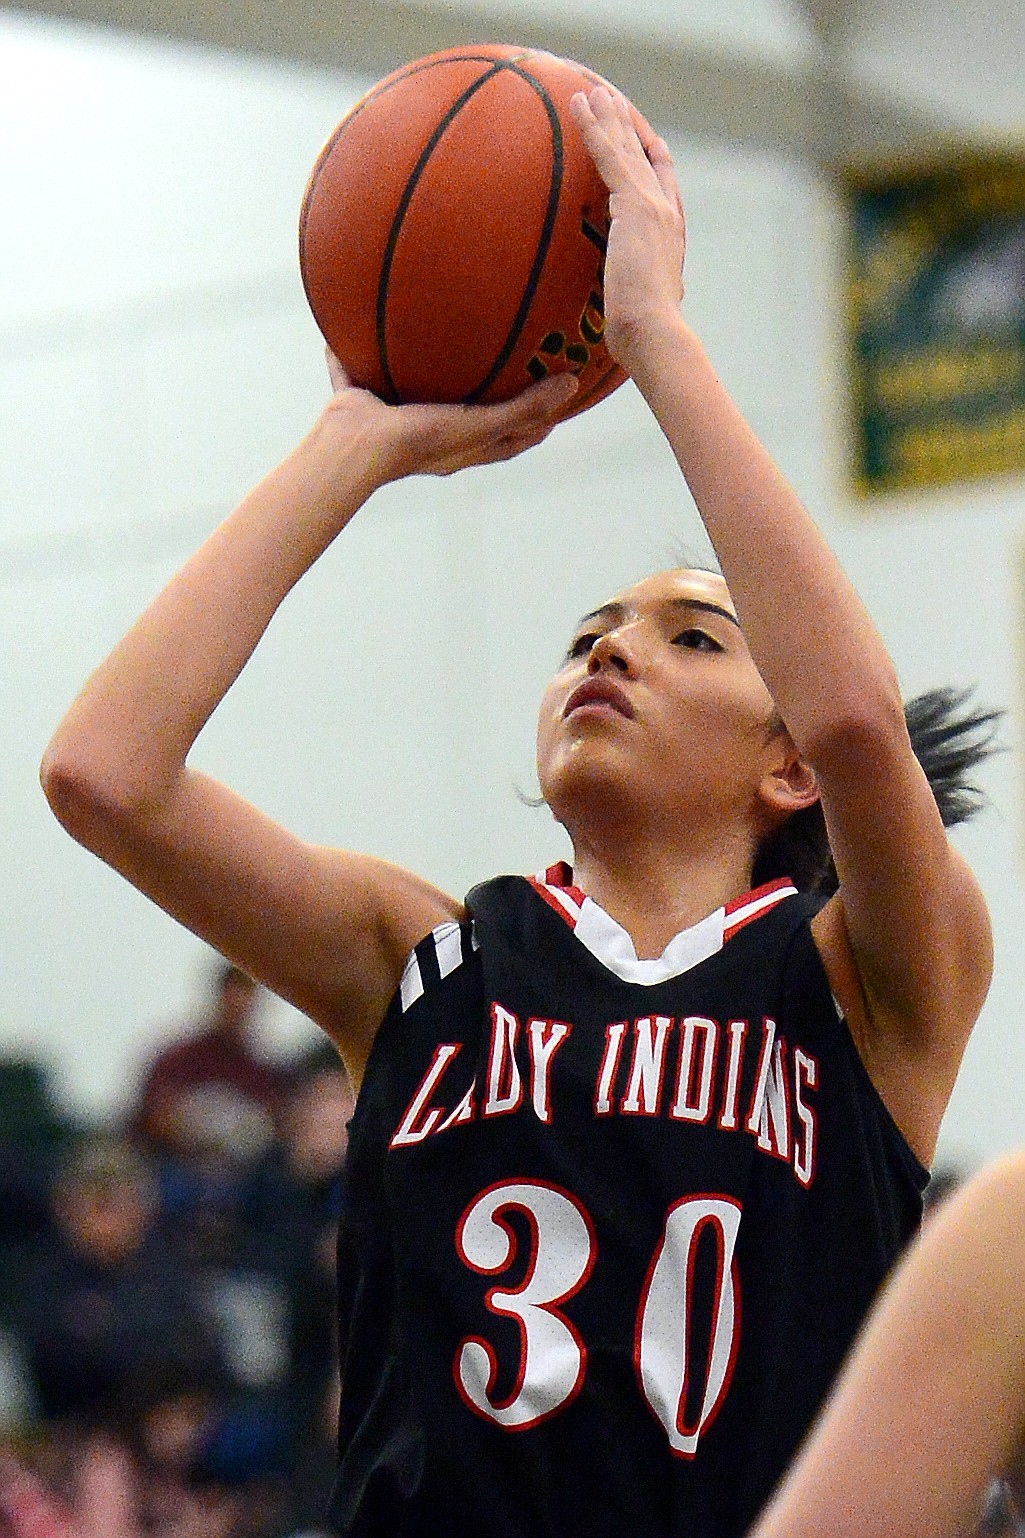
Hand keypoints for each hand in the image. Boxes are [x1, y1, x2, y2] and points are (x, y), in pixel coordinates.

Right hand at [323, 349, 578, 486]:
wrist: (356, 447)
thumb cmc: (422, 439)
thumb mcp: (482, 422)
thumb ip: (525, 406)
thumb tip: (573, 384)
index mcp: (462, 448)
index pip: (512, 438)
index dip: (538, 421)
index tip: (560, 397)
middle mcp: (432, 436)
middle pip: (470, 415)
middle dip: (490, 393)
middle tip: (511, 360)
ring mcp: (394, 420)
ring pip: (412, 391)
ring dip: (423, 371)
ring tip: (436, 335)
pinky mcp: (360, 402)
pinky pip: (356, 371)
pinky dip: (352, 353)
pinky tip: (353, 319)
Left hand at [569, 86, 685, 375]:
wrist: (655, 334)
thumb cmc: (645, 337)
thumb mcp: (639, 308)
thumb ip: (631, 295)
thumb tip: (615, 314)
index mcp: (670, 237)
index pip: (663, 186)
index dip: (651, 159)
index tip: (641, 140)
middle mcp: (666, 214)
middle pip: (646, 157)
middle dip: (628, 126)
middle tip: (613, 99)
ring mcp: (653, 206)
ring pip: (628, 148)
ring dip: (609, 115)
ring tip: (592, 90)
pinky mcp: (634, 206)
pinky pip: (609, 156)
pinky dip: (594, 128)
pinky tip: (579, 106)